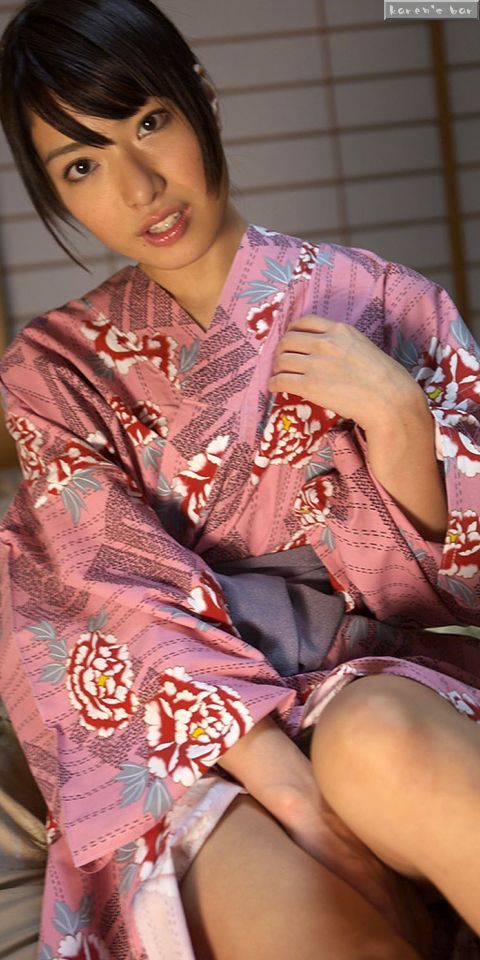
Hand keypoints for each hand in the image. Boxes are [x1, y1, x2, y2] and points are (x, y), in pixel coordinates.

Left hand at [268, 314, 420, 431]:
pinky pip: (280, 380)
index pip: (305, 322)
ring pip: (281, 360)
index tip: (291, 340)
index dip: (292, 331)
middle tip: (282, 360)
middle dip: (282, 350)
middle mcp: (324, 343)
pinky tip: (275, 388)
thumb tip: (327, 353)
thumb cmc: (385, 378)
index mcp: (340, 330)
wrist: (389, 400)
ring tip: (279, 375)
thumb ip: (343, 344)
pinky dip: (273, 384)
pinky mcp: (309, 385)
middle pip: (288, 340)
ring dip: (277, 368)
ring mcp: (315, 364)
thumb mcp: (364, 347)